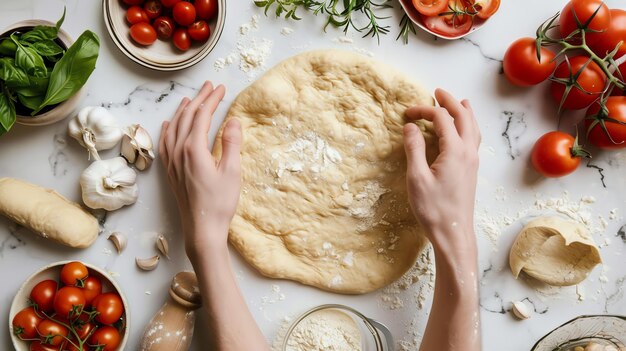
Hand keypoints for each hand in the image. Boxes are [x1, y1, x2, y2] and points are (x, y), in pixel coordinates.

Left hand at [159, 81, 241, 255]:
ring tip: (190, 99)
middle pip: (186, 118)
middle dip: (199, 99)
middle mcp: (178, 152)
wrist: (202, 229)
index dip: (211, 99)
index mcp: (194, 149)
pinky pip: (165, 142)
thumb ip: (232, 143)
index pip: (201, 116)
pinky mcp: (170, 171)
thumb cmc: (220, 203)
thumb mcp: (232, 172)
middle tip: (209, 86)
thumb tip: (233, 119)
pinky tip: (169, 124)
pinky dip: (168, 128)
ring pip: (173, 128)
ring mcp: (172, 162)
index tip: (220, 88)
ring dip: (182, 111)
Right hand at [403, 89, 480, 255]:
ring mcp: (472, 161)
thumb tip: (411, 126)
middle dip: (450, 102)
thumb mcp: (416, 178)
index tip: (407, 114)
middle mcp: (468, 152)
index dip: (424, 111)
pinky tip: (464, 130)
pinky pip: (474, 139)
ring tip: (459, 102)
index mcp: (455, 151)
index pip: (441, 119)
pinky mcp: (471, 170)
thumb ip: (414, 148)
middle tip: (437, 92)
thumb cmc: (433, 209)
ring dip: (464, 112)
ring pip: (473, 128)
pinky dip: (469, 127)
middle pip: (463, 117)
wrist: (454, 233)